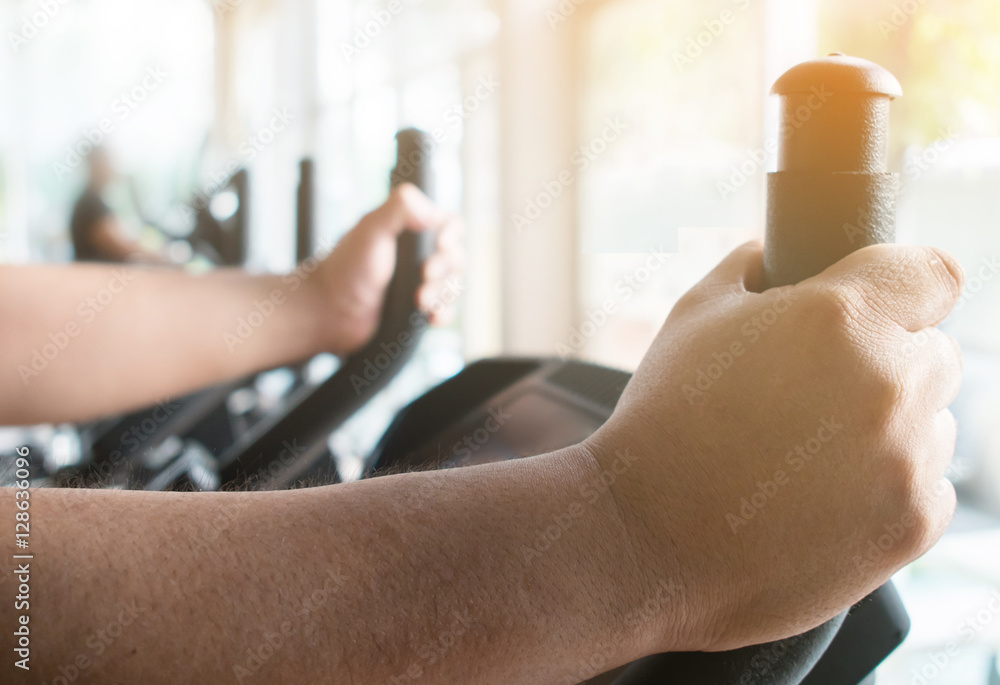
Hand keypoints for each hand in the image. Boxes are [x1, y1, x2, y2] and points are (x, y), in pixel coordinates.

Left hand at [310, 184, 463, 355]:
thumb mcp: (371, 229)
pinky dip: (443, 313)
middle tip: (424, 275)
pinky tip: (432, 317)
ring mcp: (418, 283)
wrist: (328, 311)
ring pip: (452, 285)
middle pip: (455, 257)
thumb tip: (433, 212)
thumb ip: (400, 209)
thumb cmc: (346, 268)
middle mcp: (417, 254)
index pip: (450, 224)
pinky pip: (444, 310)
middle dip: (445, 268)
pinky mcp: (417, 309)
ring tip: (420, 301)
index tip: (441, 244)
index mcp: (410, 229)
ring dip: (443, 293)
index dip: (452, 234)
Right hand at [585, 241, 963, 652]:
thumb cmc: (663, 420)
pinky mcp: (912, 525)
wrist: (648, 536)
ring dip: (893, 426)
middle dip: (889, 359)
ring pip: (934, 422)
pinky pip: (928, 487)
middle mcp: (889, 383)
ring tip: (812, 451)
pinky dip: (891, 487)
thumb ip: (746, 269)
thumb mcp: (691, 318)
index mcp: (838, 318)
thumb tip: (769, 254)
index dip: (906, 286)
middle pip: (935, 352)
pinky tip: (824, 495)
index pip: (933, 273)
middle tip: (820, 388)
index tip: (883, 302)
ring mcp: (907, 460)